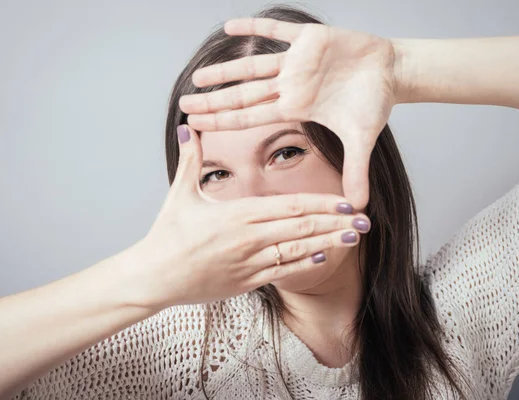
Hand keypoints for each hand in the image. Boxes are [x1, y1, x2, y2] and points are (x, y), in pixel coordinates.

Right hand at [125, 125, 369, 309]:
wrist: (153, 277)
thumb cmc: (167, 235)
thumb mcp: (179, 194)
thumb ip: (190, 160)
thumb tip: (189, 127)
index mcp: (237, 214)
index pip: (289, 207)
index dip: (321, 204)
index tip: (345, 201)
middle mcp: (249, 239)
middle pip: (302, 228)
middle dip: (336, 224)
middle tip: (365, 220)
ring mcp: (250, 263)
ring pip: (298, 251)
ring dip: (328, 244)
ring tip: (354, 238)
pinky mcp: (246, 282)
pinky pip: (282, 272)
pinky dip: (304, 264)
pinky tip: (323, 257)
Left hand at [178, 18, 398, 208]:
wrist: (390, 73)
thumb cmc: (373, 104)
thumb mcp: (362, 140)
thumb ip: (356, 172)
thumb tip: (357, 207)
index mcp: (296, 108)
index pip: (251, 117)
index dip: (223, 121)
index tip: (195, 125)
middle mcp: (290, 86)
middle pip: (243, 95)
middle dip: (214, 100)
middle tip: (183, 104)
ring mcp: (297, 62)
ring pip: (253, 66)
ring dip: (226, 71)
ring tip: (198, 76)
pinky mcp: (310, 38)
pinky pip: (278, 31)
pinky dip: (255, 27)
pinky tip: (229, 25)